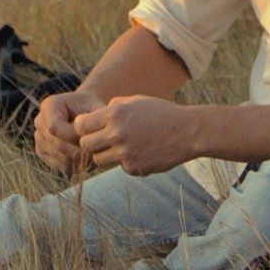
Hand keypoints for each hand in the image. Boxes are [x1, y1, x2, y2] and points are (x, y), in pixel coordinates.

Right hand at [34, 88, 103, 173]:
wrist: (86, 112)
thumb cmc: (93, 108)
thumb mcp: (96, 107)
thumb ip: (95, 118)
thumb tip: (88, 133)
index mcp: (49, 106)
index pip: (54, 127)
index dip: (72, 136)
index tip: (91, 137)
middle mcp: (40, 122)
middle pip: (57, 144)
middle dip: (79, 150)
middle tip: (98, 151)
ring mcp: (39, 138)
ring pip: (60, 158)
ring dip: (80, 159)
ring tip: (95, 154)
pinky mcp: (44, 153)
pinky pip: (60, 166)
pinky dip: (76, 165)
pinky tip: (87, 158)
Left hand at [73, 96, 196, 176]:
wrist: (188, 132)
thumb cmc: (162, 113)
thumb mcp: (138, 100)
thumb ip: (115, 105)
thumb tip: (96, 114)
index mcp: (115, 114)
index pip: (81, 126)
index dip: (82, 128)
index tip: (89, 129)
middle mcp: (117, 134)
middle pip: (85, 145)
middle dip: (90, 143)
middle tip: (101, 141)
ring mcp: (125, 153)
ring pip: (98, 160)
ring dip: (106, 154)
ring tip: (121, 146)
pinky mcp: (134, 168)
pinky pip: (120, 167)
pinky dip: (127, 162)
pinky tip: (142, 153)